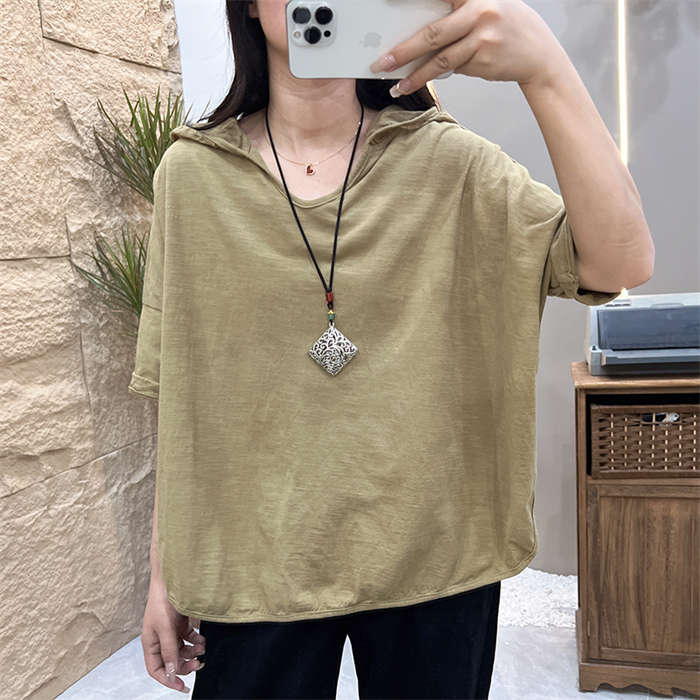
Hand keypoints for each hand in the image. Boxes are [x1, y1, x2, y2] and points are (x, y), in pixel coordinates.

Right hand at [142, 577, 205, 693]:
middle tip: (199, 664)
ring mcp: (170, 631)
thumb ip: (169, 650)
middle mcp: (160, 639)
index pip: (156, 669)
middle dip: (184, 665)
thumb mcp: (165, 628)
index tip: (182, 686)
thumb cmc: (162, 600)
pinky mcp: (180, 623)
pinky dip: (196, 640)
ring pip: (182, 650)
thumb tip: (171, 673)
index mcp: (150, 643)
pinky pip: (189, 638)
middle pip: (172, 661)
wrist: (172, 577)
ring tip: (203, 647)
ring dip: (193, 652)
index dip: (168, 680)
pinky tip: (202, 638)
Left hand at [369, 0, 568, 95]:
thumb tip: (417, 29)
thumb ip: (457, 12)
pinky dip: (435, 75)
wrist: (539, 54)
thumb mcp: (486, 7)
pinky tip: (420, 81)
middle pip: (433, 33)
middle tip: (382, 63)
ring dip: (416, 76)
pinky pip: (453, 69)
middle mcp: (480, 11)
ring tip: (397, 87)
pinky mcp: (484, 61)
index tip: (389, 3)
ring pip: (440, 60)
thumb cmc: (506, 25)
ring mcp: (483, 38)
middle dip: (404, 51)